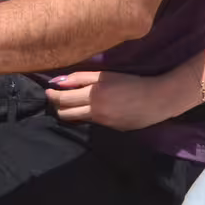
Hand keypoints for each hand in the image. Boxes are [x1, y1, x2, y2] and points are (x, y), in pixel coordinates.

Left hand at [46, 70, 190, 130]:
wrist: (156, 100)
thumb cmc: (131, 82)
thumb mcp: (105, 75)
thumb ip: (81, 78)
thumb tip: (59, 82)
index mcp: (93, 95)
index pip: (63, 99)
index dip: (52, 95)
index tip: (48, 90)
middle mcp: (95, 111)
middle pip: (65, 113)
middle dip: (57, 105)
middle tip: (56, 97)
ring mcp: (102, 122)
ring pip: (76, 119)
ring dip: (69, 112)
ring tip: (69, 103)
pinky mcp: (110, 129)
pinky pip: (91, 122)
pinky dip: (85, 115)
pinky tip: (89, 108)